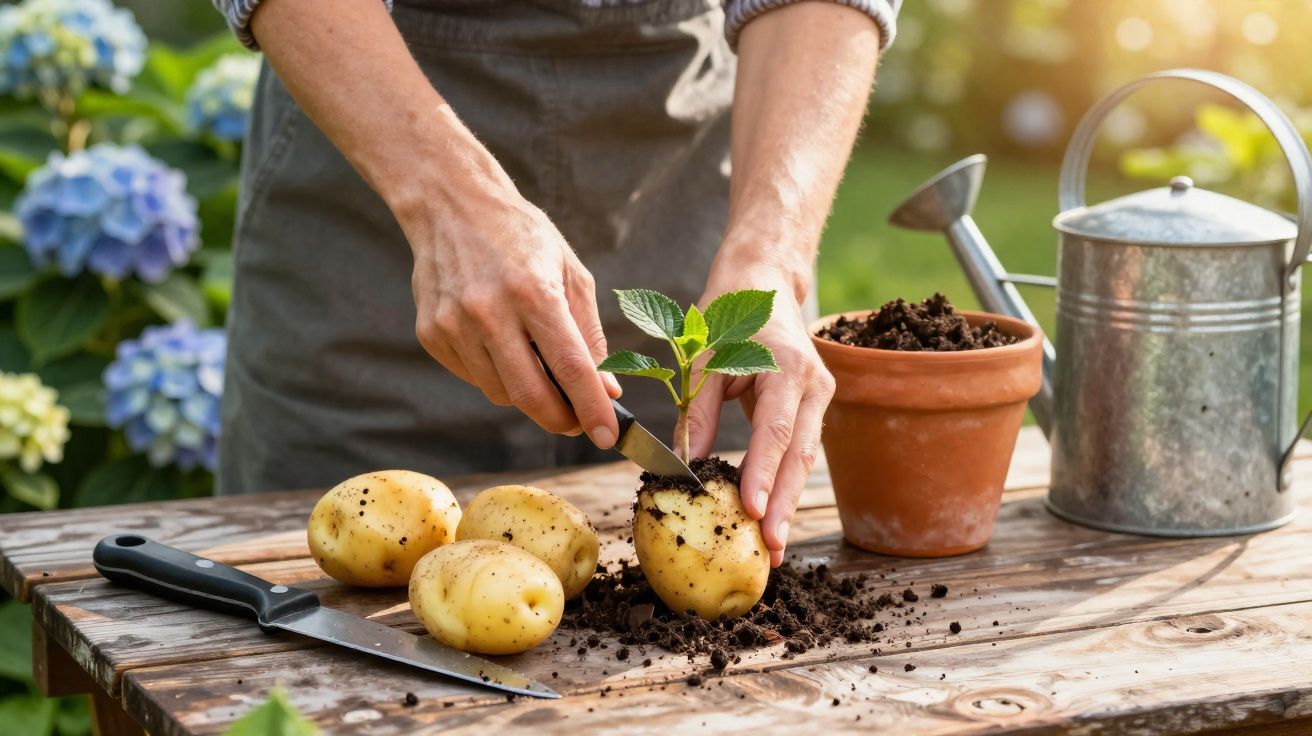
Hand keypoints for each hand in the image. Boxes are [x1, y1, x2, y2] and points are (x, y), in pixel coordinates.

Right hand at [405, 180, 620, 447]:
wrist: (450, 204)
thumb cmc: (521, 235)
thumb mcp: (570, 271)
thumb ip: (590, 334)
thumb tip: (606, 390)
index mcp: (533, 291)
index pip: (570, 368)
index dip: (593, 410)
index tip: (608, 438)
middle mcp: (489, 312)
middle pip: (531, 395)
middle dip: (562, 420)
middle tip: (579, 423)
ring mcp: (454, 326)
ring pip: (501, 393)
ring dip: (528, 395)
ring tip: (539, 366)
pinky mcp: (432, 335)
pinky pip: (474, 378)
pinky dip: (496, 375)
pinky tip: (502, 346)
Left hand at [686, 269, 834, 566]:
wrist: (765, 281)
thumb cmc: (727, 314)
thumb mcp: (703, 357)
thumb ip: (697, 411)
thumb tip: (688, 463)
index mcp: (786, 367)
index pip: (775, 431)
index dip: (764, 474)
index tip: (754, 512)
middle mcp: (813, 383)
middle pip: (799, 455)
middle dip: (785, 505)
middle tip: (771, 549)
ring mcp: (820, 395)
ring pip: (804, 459)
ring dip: (788, 503)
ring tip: (774, 547)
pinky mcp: (814, 406)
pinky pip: (800, 450)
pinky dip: (786, 484)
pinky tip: (774, 517)